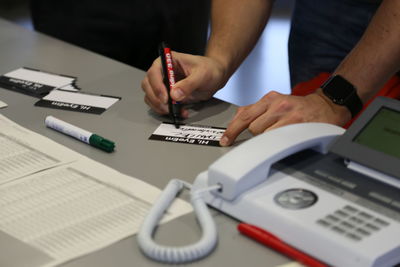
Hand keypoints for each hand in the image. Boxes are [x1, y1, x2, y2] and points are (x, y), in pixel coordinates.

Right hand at [141, 51, 226, 116]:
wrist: (215, 77)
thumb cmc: (209, 69)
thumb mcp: (202, 74)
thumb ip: (189, 84)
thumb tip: (175, 94)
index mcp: (167, 61)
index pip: (154, 72)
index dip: (157, 86)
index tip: (165, 97)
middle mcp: (162, 72)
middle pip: (148, 85)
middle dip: (156, 99)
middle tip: (168, 107)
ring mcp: (163, 84)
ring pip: (150, 97)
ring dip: (160, 107)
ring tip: (175, 111)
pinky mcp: (167, 96)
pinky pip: (160, 105)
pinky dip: (167, 111)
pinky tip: (181, 112)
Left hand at [219, 89, 351, 145]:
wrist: (326, 106)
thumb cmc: (299, 107)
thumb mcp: (276, 102)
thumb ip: (256, 110)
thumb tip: (237, 118)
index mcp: (270, 98)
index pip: (244, 114)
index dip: (232, 129)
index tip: (225, 139)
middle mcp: (277, 104)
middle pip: (252, 127)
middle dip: (256, 133)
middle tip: (268, 133)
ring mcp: (287, 115)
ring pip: (263, 134)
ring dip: (267, 138)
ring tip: (279, 134)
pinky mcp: (296, 125)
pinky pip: (276, 139)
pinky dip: (275, 143)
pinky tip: (282, 140)